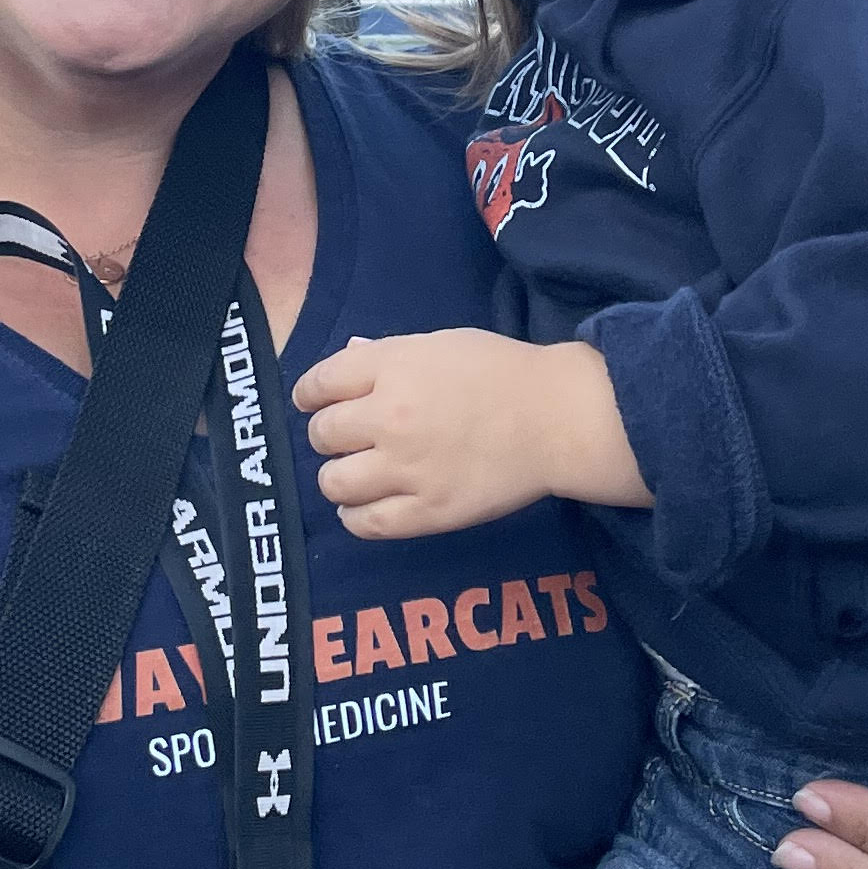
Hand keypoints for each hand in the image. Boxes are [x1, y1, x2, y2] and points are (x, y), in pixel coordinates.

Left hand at [294, 332, 643, 538]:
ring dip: (338, 477)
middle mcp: (390, 417)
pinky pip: (365, 524)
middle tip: (349, 438)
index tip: (313, 403)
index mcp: (393, 367)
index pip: (319, 383)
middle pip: (322, 434)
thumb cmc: (502, 372)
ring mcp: (407, 469)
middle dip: (330, 435)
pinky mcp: (427, 512)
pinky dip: (355, 516)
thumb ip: (388, 355)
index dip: (309, 395)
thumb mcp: (440, 344)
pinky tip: (364, 507)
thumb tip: (347, 358)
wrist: (557, 418)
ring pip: (334, 482)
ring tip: (355, 475)